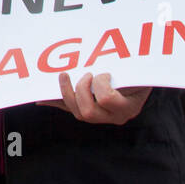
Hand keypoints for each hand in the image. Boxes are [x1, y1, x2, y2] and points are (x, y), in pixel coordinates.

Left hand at [36, 71, 151, 124]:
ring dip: (67, 93)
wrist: (143, 81)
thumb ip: (123, 68)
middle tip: (86, 74)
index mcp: (128, 107)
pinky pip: (70, 109)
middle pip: (87, 112)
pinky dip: (56, 102)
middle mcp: (114, 117)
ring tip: (65, 76)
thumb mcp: (135, 70)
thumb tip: (102, 66)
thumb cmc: (139, 72)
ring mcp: (101, 117)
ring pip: (78, 113)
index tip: (103, 73)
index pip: (107, 100)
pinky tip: (41, 98)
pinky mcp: (90, 113)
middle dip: (81, 90)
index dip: (100, 84)